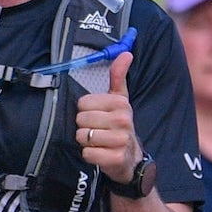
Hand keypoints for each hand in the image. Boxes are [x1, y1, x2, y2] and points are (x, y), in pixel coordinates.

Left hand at [76, 52, 140, 181]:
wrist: (131, 157)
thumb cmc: (120, 126)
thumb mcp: (120, 100)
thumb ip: (118, 76)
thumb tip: (126, 53)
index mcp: (120, 103)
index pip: (82, 103)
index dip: (85, 111)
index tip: (97, 116)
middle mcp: (123, 120)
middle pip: (80, 120)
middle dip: (85, 127)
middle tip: (98, 130)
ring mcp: (120, 140)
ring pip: (82, 137)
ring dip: (86, 142)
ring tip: (99, 142)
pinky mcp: (115, 158)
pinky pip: (87, 153)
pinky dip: (90, 155)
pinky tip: (100, 153)